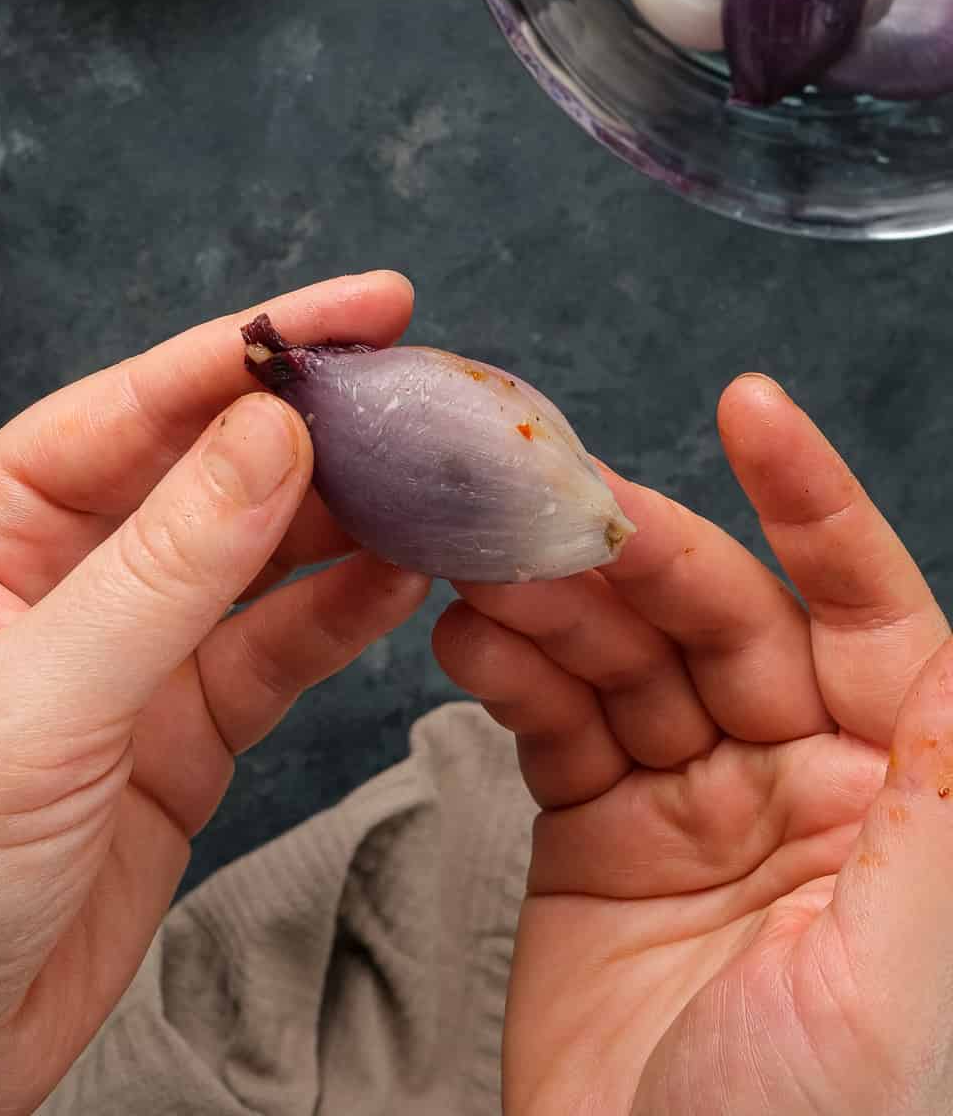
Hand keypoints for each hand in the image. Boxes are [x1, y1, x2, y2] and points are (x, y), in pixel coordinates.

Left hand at [0, 271, 427, 1115]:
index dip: (257, 344)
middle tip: (429, 392)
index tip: (367, 305)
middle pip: (210, 467)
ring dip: (349, 518)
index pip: (136, 403)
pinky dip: (342, 616)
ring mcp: (129, 656)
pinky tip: (406, 577)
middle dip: (319, 427)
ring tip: (441, 480)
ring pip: (258, 557)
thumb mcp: (33, 703)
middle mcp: (63, 574)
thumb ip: (164, 570)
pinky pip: (275, 652)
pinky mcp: (179, 737)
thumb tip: (272, 433)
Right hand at [434, 375, 952, 1115]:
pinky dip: (508, 672)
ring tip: (483, 568)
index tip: (748, 410)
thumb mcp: (911, 969)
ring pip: (626, 657)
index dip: (814, 502)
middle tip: (549, 506)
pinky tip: (473, 640)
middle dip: (639, 552)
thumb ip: (936, 796)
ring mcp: (695, 807)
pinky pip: (553, 724)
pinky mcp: (595, 841)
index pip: (869, 610)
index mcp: (903, 793)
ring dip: (554, 602)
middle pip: (723, 618)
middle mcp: (806, 783)